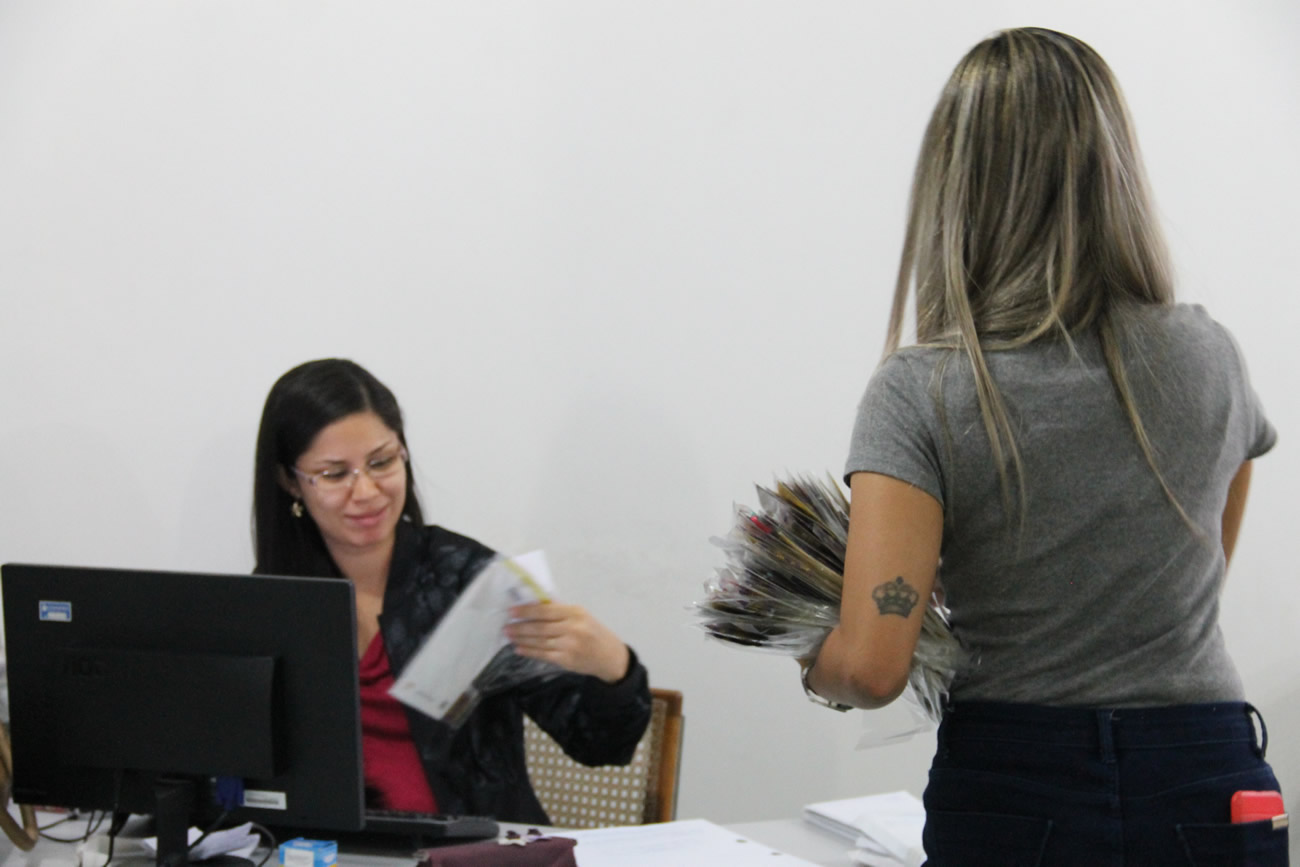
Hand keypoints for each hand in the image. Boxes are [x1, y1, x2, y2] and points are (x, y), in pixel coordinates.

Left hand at [504, 602, 630, 683]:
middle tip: (506, 625)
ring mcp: (569, 645)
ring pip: (540, 641)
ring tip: (509, 635)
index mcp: (575, 613)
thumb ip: (560, 611)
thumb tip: (536, 603)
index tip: (512, 610)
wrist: (610, 656)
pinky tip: (519, 648)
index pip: (546, 610)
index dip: (527, 610)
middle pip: (540, 626)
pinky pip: (543, 654)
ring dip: (522, 638)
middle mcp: (573, 628)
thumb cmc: (594, 633)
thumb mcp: (582, 616)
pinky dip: (530, 651)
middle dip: (520, 626)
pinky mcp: (566, 660)